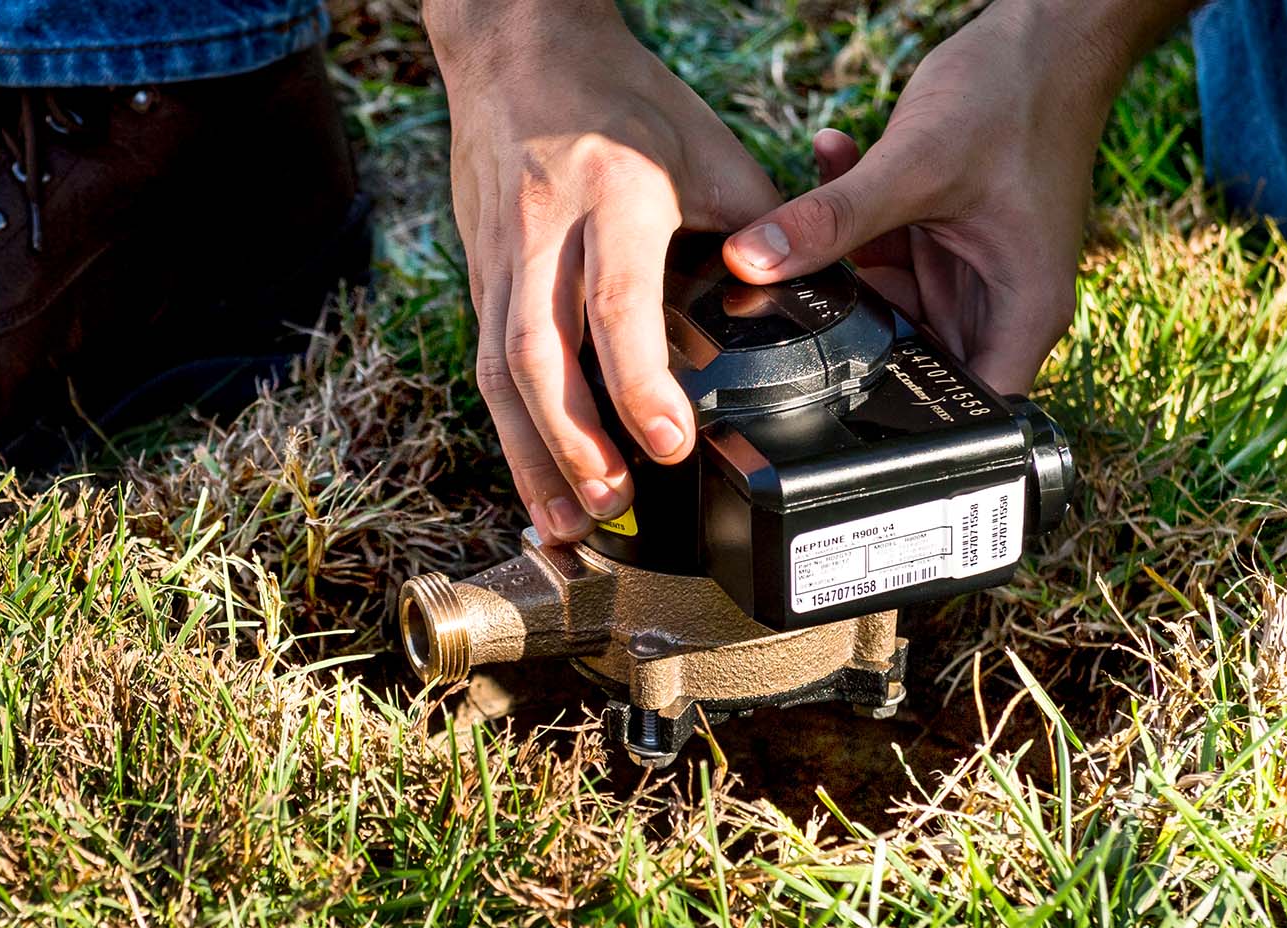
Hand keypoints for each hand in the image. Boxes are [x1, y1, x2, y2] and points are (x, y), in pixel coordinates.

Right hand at [426, 0, 779, 542]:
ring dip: (531, 453)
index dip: (640, 383)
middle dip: (572, 442)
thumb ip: (759, 226)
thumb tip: (807, 303)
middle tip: (612, 505)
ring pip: (499, 368)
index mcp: (614, 190)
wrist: (517, 45)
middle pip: (537, 352)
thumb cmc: (623, 96)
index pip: (618, 302)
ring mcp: (500, 252)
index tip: (671, 443)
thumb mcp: (709, 148)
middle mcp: (545, 227)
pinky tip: (537, 474)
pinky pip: (486, 360)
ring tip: (565, 522)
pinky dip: (511, 426)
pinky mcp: (479, 271)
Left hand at [723, 0, 1188, 393]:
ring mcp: (966, 274)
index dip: (901, 424)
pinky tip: (834, 160)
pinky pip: (880, 251)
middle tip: (792, 294)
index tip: (829, 403)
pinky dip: (852, 219)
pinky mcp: (939, 240)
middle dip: (850, 329)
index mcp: (1022, 314)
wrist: (1041, 32)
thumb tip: (751, 262)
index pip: (965, 412)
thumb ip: (833, 220)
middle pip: (911, 359)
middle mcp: (998, 306)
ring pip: (883, 302)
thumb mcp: (916, 165)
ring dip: (844, 259)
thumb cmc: (1017, 97)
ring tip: (811, 209)